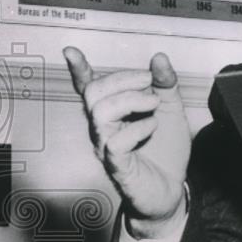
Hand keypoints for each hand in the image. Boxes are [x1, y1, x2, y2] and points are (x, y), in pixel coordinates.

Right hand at [63, 47, 190, 237]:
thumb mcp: (171, 110)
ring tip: (155, 107)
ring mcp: (107, 147)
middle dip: (122, 80)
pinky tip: (152, 128)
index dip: (78, 70)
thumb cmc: (165, 150)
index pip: (89, 88)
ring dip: (131, 101)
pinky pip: (116, 142)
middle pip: (94, 93)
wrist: (172, 189)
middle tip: (150, 84)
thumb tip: (159, 58)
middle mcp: (103, 128)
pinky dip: (138, 129)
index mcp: (113, 112)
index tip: (70, 52)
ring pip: (100, 113)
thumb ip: (166, 84)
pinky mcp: (117, 166)